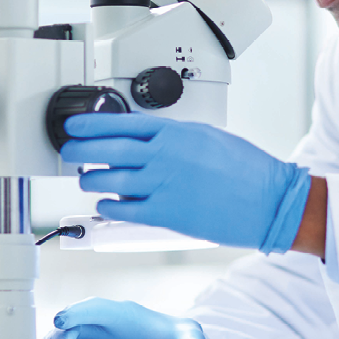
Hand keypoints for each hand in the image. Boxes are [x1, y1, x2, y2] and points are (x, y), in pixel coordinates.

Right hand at [37, 297, 205, 338]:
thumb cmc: (170, 336)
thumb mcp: (186, 337)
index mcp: (122, 312)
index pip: (97, 307)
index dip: (78, 312)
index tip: (62, 321)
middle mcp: (102, 319)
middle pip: (75, 321)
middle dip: (62, 336)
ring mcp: (91, 331)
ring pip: (65, 334)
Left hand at [61, 112, 311, 252]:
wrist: (269, 199)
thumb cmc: (246, 168)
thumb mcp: (208, 136)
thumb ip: (175, 136)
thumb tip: (149, 138)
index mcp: (175, 134)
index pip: (121, 124)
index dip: (91, 124)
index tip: (74, 125)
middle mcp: (164, 157)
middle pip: (107, 149)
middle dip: (80, 149)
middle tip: (69, 150)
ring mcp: (163, 185)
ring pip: (110, 179)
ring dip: (91, 179)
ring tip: (87, 178)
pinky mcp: (166, 214)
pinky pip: (124, 209)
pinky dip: (108, 205)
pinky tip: (104, 203)